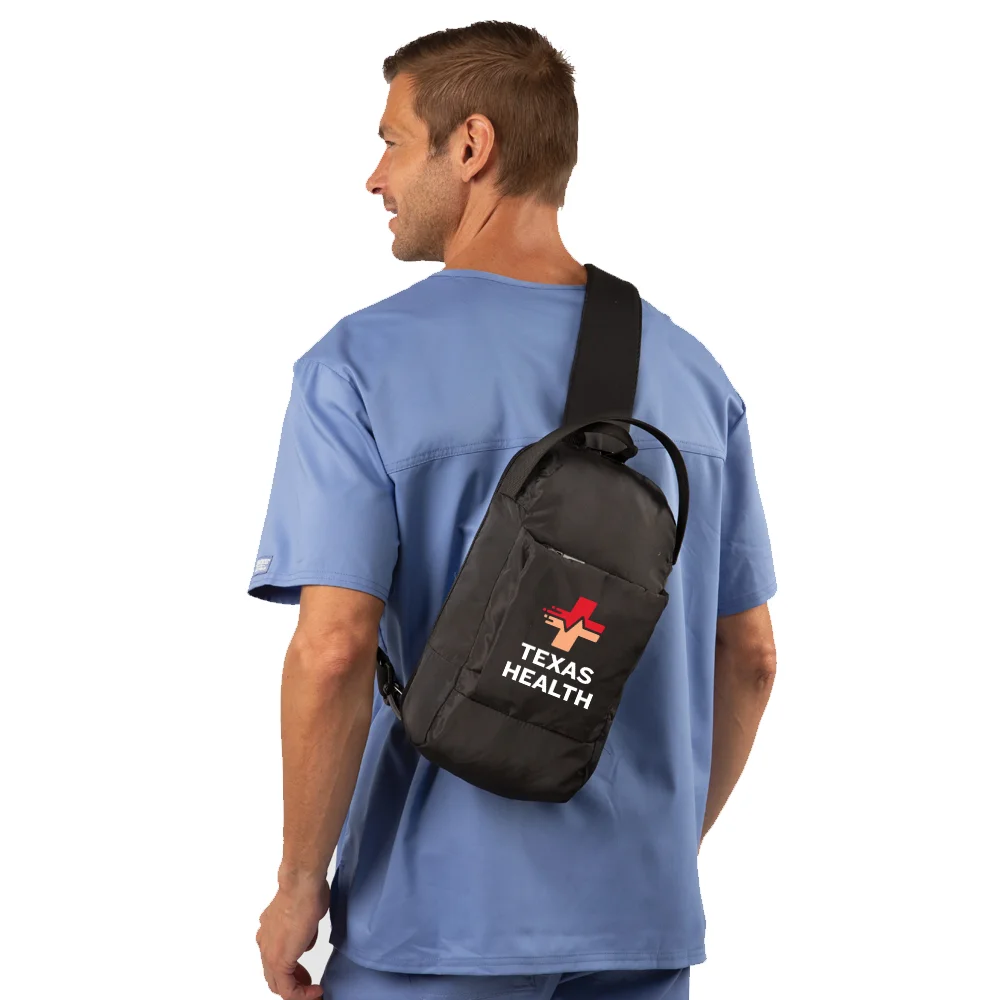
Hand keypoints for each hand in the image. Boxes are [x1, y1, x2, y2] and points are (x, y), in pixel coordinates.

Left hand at [257, 875, 328, 998]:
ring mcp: (269, 952)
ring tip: (312, 992)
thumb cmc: (305, 891)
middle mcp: (264, 943)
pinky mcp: (279, 960)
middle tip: (308, 985)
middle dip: (293, 983)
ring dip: (297, 990)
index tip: (306, 974)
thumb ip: (304, 931)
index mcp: (268, 931)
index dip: (292, 970)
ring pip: (278, 983)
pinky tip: (314, 991)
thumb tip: (307, 939)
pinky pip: (287, 988)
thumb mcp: (306, 915)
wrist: (301, 886)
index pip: (275, 960)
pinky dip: (301, 994)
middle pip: (274, 976)